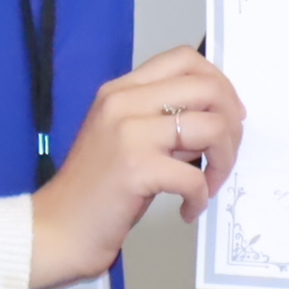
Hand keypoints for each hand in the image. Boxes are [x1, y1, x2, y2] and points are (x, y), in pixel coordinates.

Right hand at [31, 45, 242, 288]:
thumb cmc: (96, 191)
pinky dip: (201, 196)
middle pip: (207, 88)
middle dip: (232, 124)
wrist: (56, 229)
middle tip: (226, 156)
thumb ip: (168, 124)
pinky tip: (188, 209)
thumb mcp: (130, 141)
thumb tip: (219, 119)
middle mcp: (124, 102)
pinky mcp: (136, 168)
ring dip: (224, 161)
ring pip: (211, 127)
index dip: (220, 83)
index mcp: (121, 90)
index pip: (185, 59)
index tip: (229, 116)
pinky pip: (195, 175)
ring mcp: (128, 133)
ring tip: (210, 186)